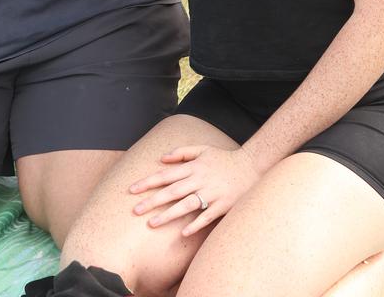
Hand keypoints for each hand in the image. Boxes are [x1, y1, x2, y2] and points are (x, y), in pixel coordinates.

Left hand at [129, 145, 260, 235]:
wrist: (252, 167)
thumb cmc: (223, 159)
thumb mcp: (203, 149)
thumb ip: (182, 153)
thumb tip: (161, 158)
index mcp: (194, 167)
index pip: (166, 174)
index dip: (148, 182)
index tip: (132, 189)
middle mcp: (200, 180)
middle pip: (172, 191)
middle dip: (152, 201)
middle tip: (135, 210)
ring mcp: (212, 193)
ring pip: (186, 205)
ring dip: (168, 215)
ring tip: (152, 224)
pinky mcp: (223, 205)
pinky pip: (207, 217)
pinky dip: (196, 225)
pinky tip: (183, 233)